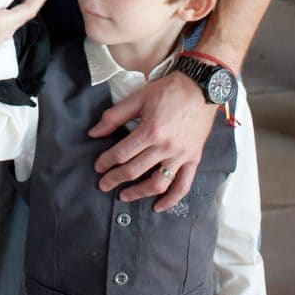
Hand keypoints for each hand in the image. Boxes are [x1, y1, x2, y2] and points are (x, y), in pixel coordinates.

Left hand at [88, 70, 216, 210]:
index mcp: (151, 129)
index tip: (98, 167)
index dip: (107, 161)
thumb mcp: (138, 98)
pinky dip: (170, 200)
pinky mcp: (193, 159)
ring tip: (124, 196)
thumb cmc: (168, 90)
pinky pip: (183, 186)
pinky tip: (157, 207)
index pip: (122, 153)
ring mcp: (181, 155)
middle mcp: (166, 146)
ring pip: (157, 183)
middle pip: (135, 170)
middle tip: (103, 185)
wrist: (201, 87)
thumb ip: (114, 116)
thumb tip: (93, 133)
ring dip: (138, 193)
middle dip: (115, 179)